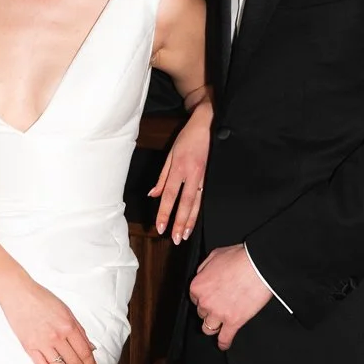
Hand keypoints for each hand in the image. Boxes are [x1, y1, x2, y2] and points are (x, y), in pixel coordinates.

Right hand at [0, 271, 98, 363]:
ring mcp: (42, 343)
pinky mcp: (29, 347)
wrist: (18, 293)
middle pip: (74, 362)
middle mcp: (57, 336)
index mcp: (68, 326)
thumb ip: (79, 330)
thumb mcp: (66, 311)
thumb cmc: (42, 299)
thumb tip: (90, 347)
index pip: (84, 352)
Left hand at [150, 104, 211, 242]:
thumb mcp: (170, 154)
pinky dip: (199, 210)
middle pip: (185, 203)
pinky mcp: (210, 176)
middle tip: (175, 239)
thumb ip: (162, 177)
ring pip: (197, 203)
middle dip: (179, 222)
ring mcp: (203, 176)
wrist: (208, 124)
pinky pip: (204, 197)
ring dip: (190, 220)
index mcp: (179, 168)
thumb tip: (153, 194)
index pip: (169, 195)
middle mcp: (192, 174)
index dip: (165, 212)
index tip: (160, 227)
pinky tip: (196, 220)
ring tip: (185, 235)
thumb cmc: (187, 138)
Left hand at [189, 244, 272, 350]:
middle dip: (209, 310)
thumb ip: (204, 268)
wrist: (258, 266)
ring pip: (208, 328)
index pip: (195, 298)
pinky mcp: (233, 322)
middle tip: (220, 306)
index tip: (210, 298)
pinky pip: (224, 338)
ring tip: (219, 326)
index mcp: (197, 286)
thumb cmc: (240, 258)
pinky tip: (224, 345)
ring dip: (213, 327)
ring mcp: (218, 314)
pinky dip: (223, 343)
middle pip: (202, 313)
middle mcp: (205, 302)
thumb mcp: (215, 255)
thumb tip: (202, 275)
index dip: (204, 298)